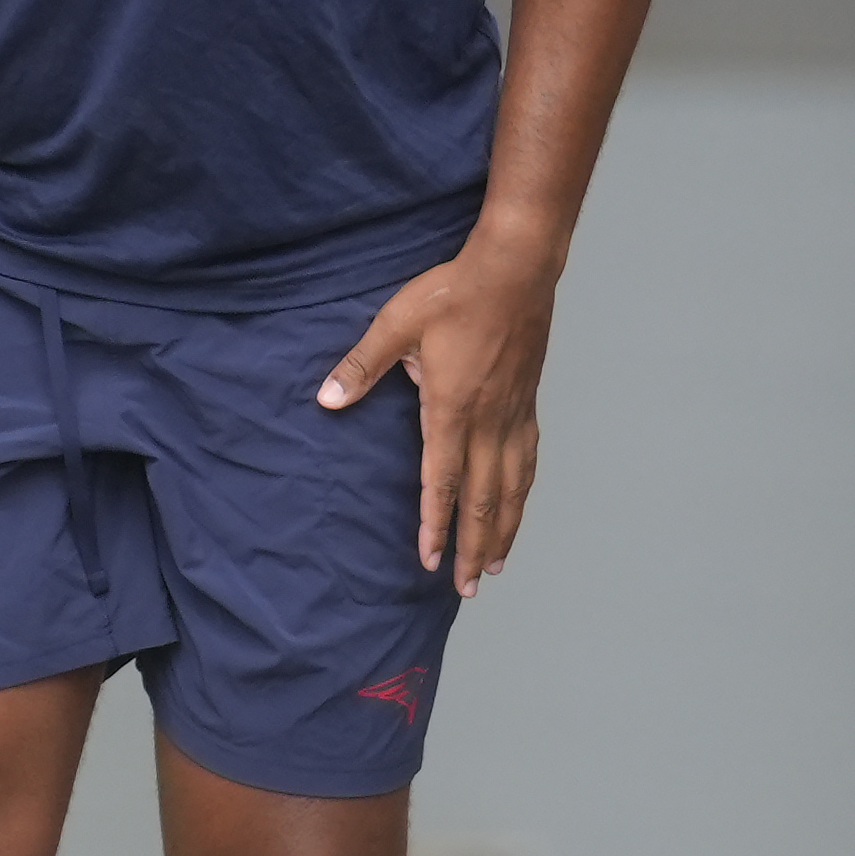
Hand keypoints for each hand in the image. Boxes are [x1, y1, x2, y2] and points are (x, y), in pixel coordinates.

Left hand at [314, 235, 554, 597]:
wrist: (515, 268)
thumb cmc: (453, 292)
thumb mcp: (396, 322)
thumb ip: (362, 364)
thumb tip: (326, 399)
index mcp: (450, 407)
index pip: (440, 481)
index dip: (436, 525)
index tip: (431, 562)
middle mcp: (486, 421)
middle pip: (482, 499)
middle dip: (474, 547)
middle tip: (468, 587)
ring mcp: (512, 414)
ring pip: (511, 487)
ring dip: (503, 529)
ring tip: (496, 565)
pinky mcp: (527, 402)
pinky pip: (528, 460)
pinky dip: (523, 492)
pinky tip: (519, 505)